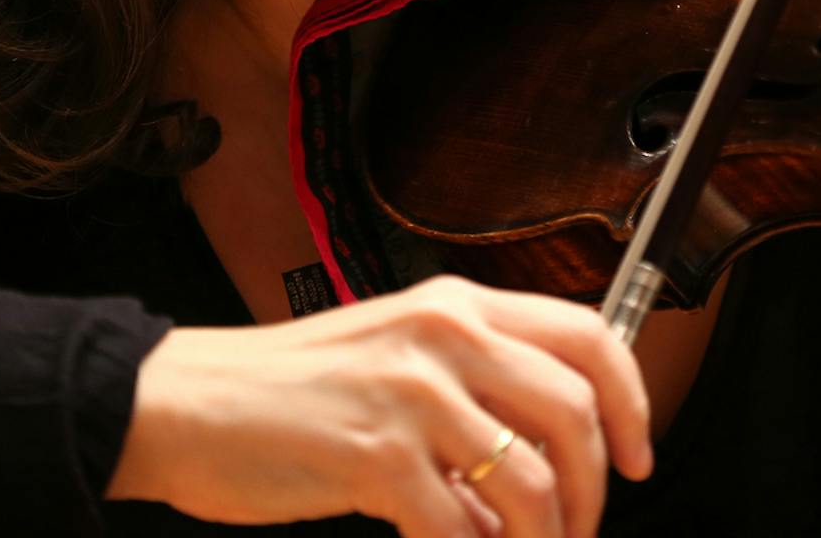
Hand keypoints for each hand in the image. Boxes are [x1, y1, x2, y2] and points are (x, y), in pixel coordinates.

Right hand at [106, 273, 652, 536]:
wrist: (183, 402)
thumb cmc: (285, 391)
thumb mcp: (394, 357)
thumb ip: (471, 393)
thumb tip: (540, 472)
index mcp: (458, 305)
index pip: (588, 336)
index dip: (631, 402)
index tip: (638, 457)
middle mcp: (445, 335)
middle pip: (575, 414)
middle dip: (594, 492)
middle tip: (577, 532)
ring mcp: (412, 392)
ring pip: (532, 481)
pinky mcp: (374, 455)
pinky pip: (458, 528)